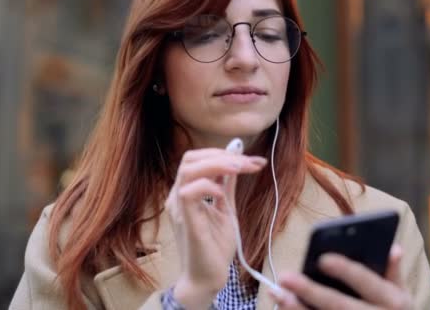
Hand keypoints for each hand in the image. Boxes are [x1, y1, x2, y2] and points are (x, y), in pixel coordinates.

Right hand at [165, 148, 266, 308]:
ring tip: (239, 169)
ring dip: (217, 164)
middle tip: (247, 163)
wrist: (209, 277)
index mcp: (187, 192)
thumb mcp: (226, 208)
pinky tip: (223, 195)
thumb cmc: (215, 246)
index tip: (250, 160)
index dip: (222, 153)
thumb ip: (227, 186)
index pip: (196, 160)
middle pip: (190, 159)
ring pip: (188, 170)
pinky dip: (209, 186)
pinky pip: (188, 193)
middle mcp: (178, 196)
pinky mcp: (186, 221)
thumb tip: (235, 162)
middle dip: (221, 155)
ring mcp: (179, 208)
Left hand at [270, 244, 411, 309]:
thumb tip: (393, 246)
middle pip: (339, 305)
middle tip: (285, 276)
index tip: (322, 258)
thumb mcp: (402, 295)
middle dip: (311, 290)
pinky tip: (282, 307)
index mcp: (393, 301)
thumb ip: (393, 271)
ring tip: (276, 292)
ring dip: (296, 309)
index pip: (367, 282)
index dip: (346, 270)